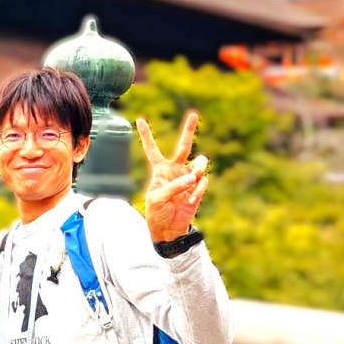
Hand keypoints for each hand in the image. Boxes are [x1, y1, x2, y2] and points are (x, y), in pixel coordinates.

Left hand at [136, 112, 209, 242]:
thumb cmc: (157, 212)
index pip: (152, 149)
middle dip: (189, 130)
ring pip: (200, 162)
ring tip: (192, 181)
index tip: (140, 120)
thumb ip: (173, 186)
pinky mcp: (198, 188)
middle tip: (194, 114)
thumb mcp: (156, 198)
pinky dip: (198, 190)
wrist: (168, 228)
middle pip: (184, 146)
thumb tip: (192, 177)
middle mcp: (175, 169)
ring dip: (197, 169)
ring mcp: (188, 177)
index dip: (146, 135)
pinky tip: (190, 200)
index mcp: (159, 169)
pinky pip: (203, 181)